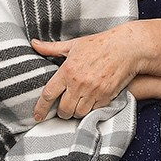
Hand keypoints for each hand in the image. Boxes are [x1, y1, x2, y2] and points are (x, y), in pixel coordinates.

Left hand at [30, 23, 150, 121]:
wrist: (126, 47)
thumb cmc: (99, 44)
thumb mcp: (73, 44)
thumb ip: (51, 48)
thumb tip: (34, 44)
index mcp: (67, 70)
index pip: (49, 94)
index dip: (41, 108)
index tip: (37, 116)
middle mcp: (79, 83)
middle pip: (64, 110)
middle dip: (62, 112)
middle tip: (64, 108)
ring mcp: (93, 91)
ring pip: (79, 113)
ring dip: (77, 112)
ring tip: (78, 104)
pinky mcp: (106, 96)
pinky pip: (94, 110)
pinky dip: (91, 109)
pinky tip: (91, 101)